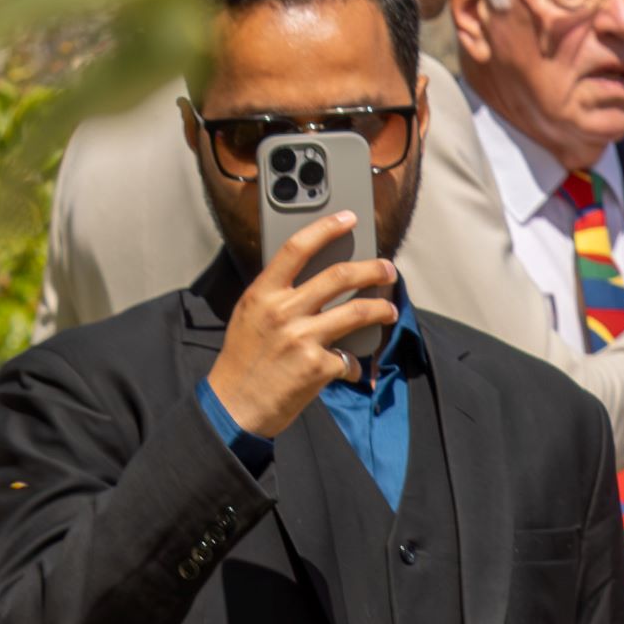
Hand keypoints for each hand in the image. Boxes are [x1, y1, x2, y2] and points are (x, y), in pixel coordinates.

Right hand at [204, 214, 399, 438]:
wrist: (234, 406)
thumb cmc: (243, 360)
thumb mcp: (250, 317)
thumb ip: (277, 297)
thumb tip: (316, 280)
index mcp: (262, 294)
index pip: (296, 249)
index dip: (326, 228)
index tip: (348, 217)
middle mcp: (282, 311)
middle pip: (339, 276)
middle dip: (373, 269)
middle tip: (387, 268)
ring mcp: (301, 338)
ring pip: (358, 311)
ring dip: (382, 308)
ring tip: (389, 309)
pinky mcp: (317, 366)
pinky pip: (350, 359)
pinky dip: (353, 364)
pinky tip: (348, 368)